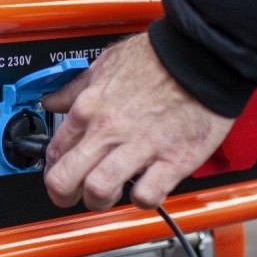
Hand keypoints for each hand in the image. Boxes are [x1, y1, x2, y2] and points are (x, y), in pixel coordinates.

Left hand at [41, 33, 234, 210]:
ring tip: (110, 194)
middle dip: (62, 195)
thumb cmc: (158, 58)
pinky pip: (146, 195)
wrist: (203, 55)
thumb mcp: (105, 63)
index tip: (61, 171)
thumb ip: (76, 88)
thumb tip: (53, 100)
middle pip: (65, 179)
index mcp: (89, 107)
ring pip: (99, 192)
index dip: (53, 168)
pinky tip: (145, 187)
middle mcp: (109, 129)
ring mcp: (139, 146)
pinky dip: (142, 199)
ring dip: (100, 200)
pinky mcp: (172, 160)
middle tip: (73, 195)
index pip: (54, 151)